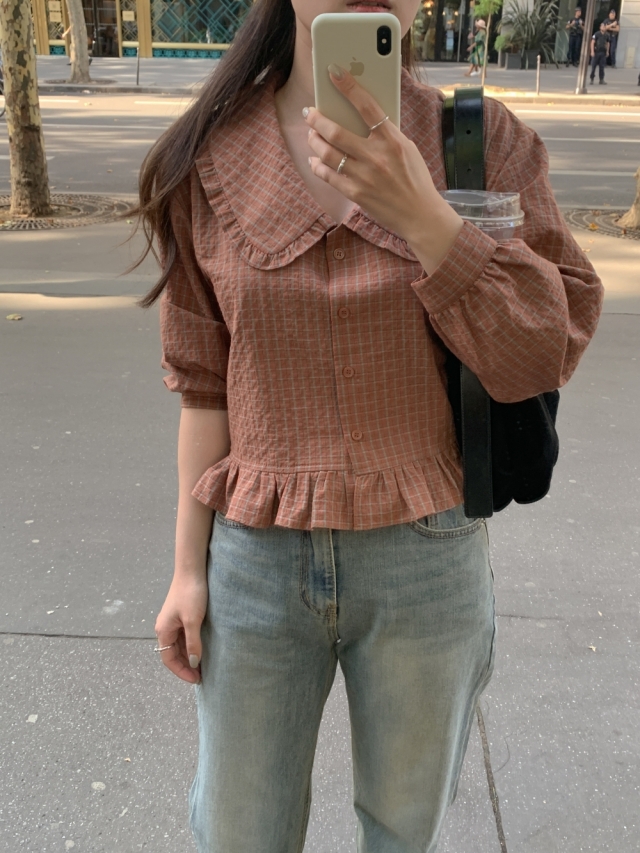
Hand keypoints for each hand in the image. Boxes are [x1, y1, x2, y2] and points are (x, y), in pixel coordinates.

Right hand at [154, 573, 207, 683]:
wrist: (192, 568)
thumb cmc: (191, 593)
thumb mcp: (193, 620)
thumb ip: (193, 643)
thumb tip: (193, 663)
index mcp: (163, 630)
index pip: (168, 659)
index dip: (181, 671)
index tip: (196, 679)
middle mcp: (165, 627)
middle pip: (173, 653)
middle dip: (185, 666)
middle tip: (202, 675)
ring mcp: (173, 621)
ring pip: (179, 645)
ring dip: (189, 656)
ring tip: (203, 666)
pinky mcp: (181, 614)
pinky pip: (184, 636)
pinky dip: (191, 645)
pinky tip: (202, 648)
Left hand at [305, 65, 454, 246]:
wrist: (421, 215)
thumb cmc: (415, 179)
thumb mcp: (407, 149)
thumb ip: (386, 134)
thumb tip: (361, 118)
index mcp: (393, 140)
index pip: (367, 106)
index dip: (349, 87)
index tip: (334, 72)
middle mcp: (377, 157)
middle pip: (337, 132)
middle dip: (317, 119)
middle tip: (309, 113)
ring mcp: (365, 177)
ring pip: (328, 154)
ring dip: (315, 141)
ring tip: (312, 135)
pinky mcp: (357, 194)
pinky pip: (329, 176)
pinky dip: (317, 166)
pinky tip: (314, 160)